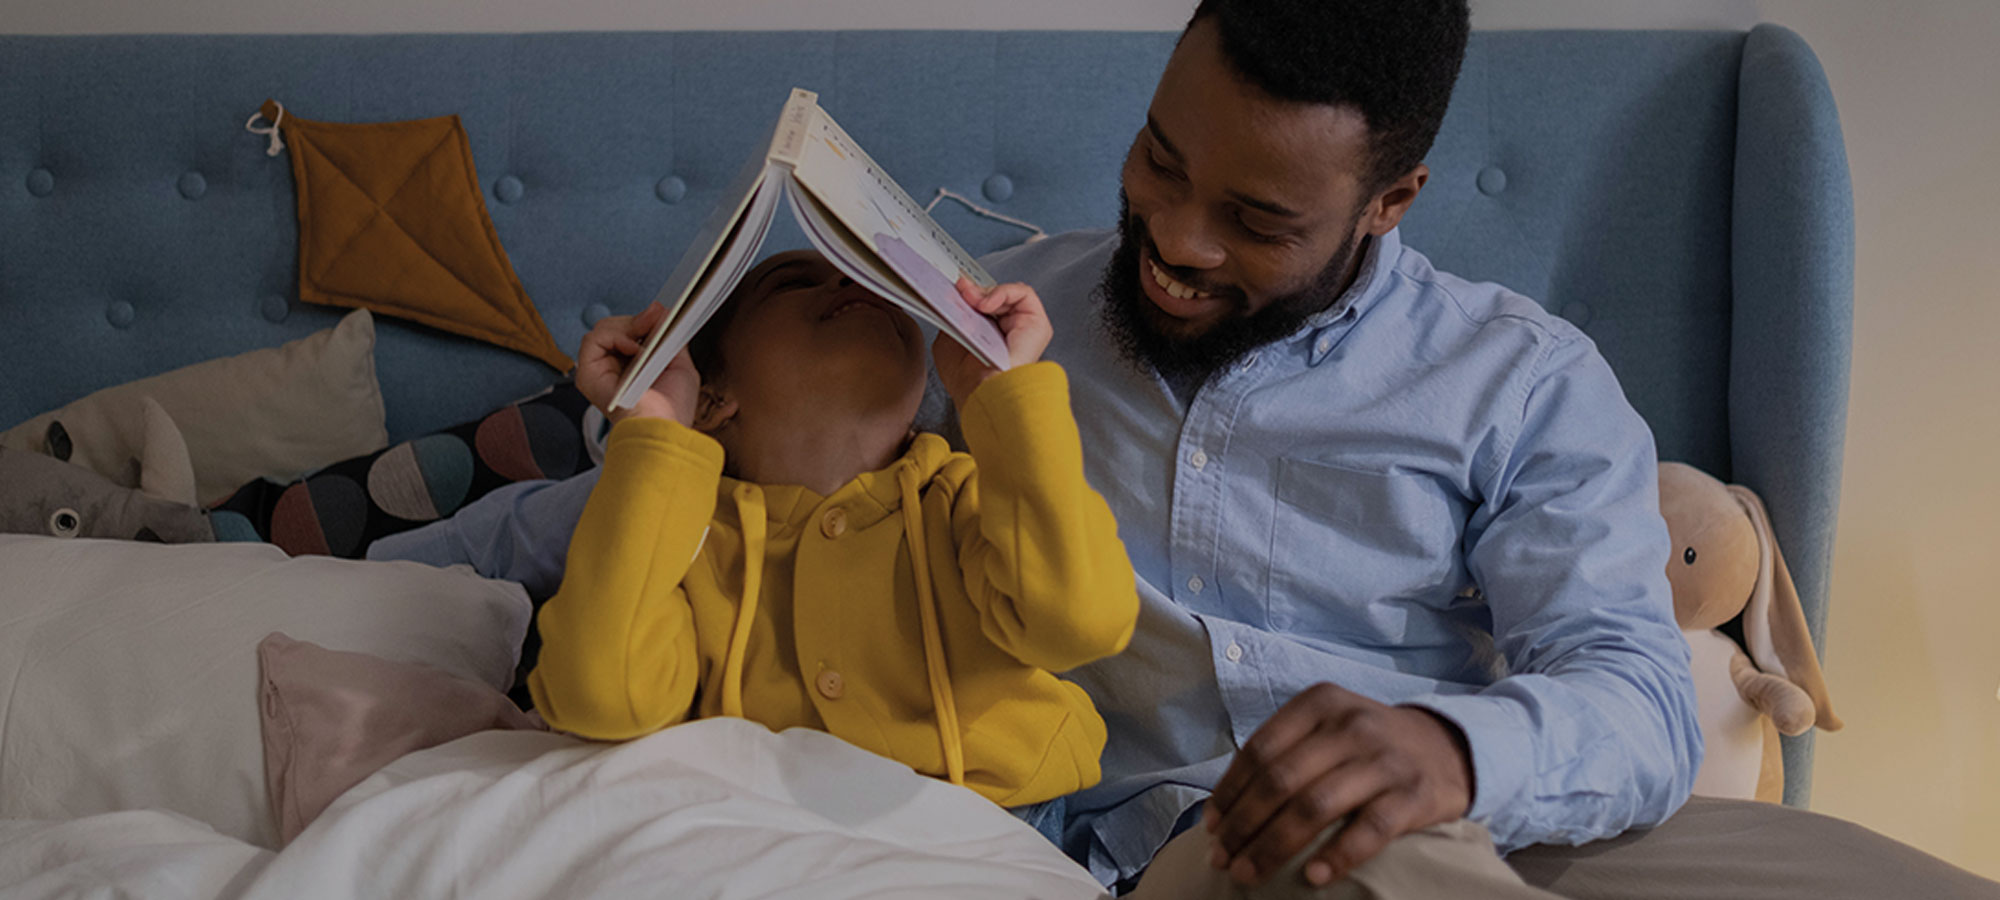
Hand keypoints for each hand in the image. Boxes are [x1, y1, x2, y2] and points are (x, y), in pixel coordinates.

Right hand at [574, 303, 699, 425]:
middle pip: (615, 327)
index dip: (643, 321)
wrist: (663, 428)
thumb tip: (660, 312)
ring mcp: (599, 370)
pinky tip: (633, 350)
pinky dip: (615, 337)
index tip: (661, 313)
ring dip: (627, 327)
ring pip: (603, 329)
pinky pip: (593, 339)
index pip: (629, 333)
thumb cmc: (672, 408)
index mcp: (632, 367)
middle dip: (636, 320)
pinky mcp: (588, 374)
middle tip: (655, 320)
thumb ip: (668, 337)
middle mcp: (613, 368)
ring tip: (645, 340)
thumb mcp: (678, 363)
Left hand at [934, 278, 1052, 407]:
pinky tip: (986, 305)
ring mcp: (1024, 328)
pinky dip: (1002, 292)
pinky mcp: (1037, 323)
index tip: (953, 289)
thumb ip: (953, 318)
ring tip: (971, 300)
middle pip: (995, 299)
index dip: (970, 295)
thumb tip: (954, 297)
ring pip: (1009, 294)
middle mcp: (1009, 333)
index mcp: (989, 339)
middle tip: (959, 290)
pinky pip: (1023, 294)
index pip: (982, 308)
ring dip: (986, 292)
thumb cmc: (967, 379)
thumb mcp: (948, 341)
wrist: (983, 391)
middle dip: (975, 291)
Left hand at [1204, 683, 1473, 887]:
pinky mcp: (1414, 794)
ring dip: (1274, 846)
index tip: (1212, 827)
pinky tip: (1311, 877)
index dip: (1230, 792)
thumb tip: (1224, 809)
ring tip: (1248, 874)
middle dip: (1243, 826)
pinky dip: (1336, 856)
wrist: (1446, 746)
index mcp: (1319, 703)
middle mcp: (1350, 725)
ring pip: (1315, 806)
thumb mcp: (1326, 726)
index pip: (1260, 750)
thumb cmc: (1366, 744)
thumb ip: (1283, 753)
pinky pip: (1369, 830)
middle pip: (1280, 781)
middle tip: (1222, 859)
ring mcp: (1383, 759)